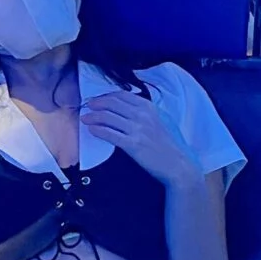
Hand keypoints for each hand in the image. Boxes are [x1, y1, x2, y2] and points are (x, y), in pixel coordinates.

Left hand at [83, 91, 199, 187]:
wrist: (176, 164)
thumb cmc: (166, 145)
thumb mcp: (157, 121)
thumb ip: (142, 112)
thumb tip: (123, 108)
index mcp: (148, 107)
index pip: (122, 95)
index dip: (106, 95)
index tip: (97, 99)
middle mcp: (142, 115)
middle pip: (112, 103)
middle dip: (96, 103)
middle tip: (87, 106)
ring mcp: (137, 129)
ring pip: (107, 117)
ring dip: (92, 116)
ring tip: (85, 118)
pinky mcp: (132, 144)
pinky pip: (109, 134)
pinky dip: (97, 130)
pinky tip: (91, 130)